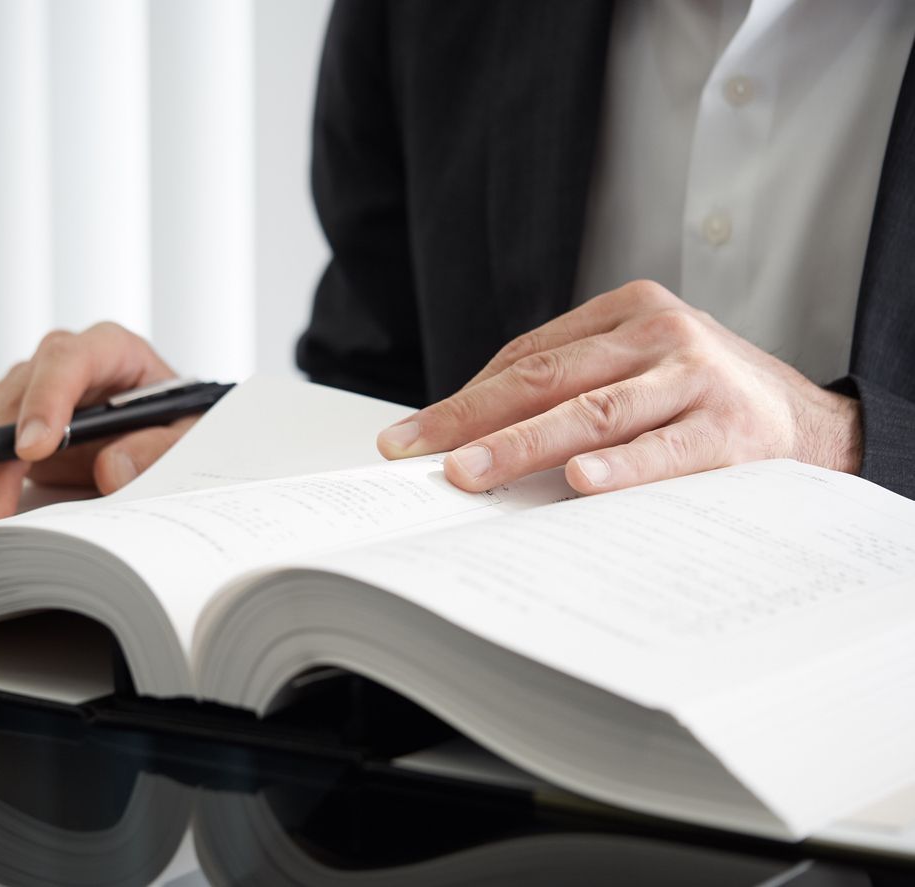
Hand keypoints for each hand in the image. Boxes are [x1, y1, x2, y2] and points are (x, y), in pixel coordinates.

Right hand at [0, 322, 193, 527]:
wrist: (171, 428)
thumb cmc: (181, 423)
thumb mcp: (190, 436)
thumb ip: (159, 448)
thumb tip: (113, 468)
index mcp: (110, 350)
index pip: (67, 359)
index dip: (45, 401)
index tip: (32, 450)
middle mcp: (59, 364)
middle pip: (12, 398)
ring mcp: (26, 392)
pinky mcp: (4, 423)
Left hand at [376, 280, 862, 493]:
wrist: (809, 425)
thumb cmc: (702, 400)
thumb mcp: (638, 369)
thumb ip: (569, 388)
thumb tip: (469, 435)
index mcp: (627, 311)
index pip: (528, 358)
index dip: (464, 399)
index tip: (412, 437)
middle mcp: (659, 333)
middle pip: (547, 379)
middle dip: (470, 420)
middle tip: (415, 453)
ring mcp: (695, 377)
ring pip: (592, 412)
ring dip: (522, 445)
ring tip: (470, 473)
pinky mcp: (730, 429)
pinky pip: (664, 451)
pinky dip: (620, 467)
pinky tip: (578, 483)